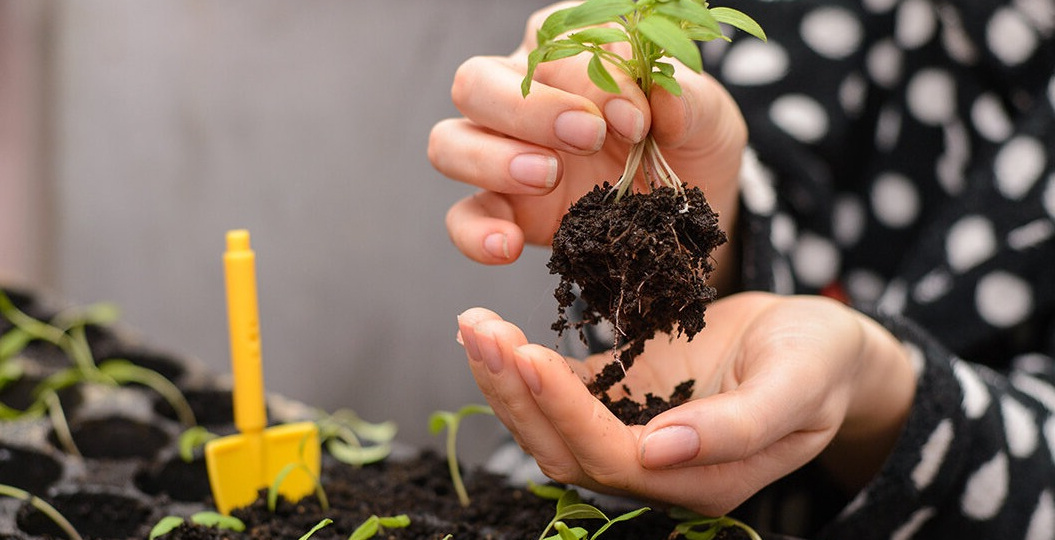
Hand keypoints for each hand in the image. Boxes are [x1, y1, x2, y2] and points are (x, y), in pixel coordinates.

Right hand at [429, 2, 746, 285]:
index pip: (553, 45)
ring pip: (450, 141)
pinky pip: (462, 217)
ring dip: (492, 158)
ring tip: (546, 177)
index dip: (591, 77)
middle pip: (476, 82)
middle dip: (527, 108)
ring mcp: (502, 154)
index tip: (636, 117)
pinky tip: (510, 245)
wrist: (689, 213)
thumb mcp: (709, 119)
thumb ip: (689, 100)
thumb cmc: (691, 145)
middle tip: (586, 137)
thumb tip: (662, 95)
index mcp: (570, 52)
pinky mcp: (502, 210)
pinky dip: (477, 232)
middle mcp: (522, 95)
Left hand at [455, 292, 915, 515]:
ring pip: (552, 425)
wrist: (820, 344)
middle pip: (564, 448)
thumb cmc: (820, 363)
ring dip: (507, 380)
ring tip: (475, 326)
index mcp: (700, 480)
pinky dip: (524, 367)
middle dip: (516, 394)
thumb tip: (663, 450)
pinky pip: (562, 393)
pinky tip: (496, 332)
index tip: (528, 354)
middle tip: (479, 330)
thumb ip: (739, 427)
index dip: (565, 412)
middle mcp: (656, 466)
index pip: (612, 457)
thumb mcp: (798, 386)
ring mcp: (634, 431)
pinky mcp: (621, 394)